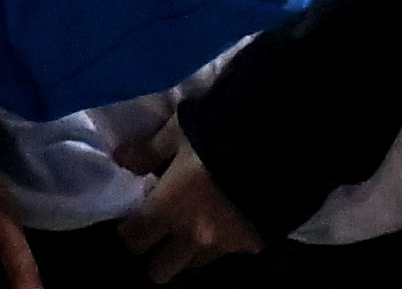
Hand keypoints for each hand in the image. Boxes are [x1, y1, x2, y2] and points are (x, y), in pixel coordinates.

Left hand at [117, 140, 269, 279]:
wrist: (280, 145)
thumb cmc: (219, 132)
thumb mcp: (179, 131)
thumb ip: (150, 151)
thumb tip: (121, 159)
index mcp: (167, 209)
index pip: (133, 240)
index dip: (129, 231)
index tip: (134, 217)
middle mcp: (192, 236)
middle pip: (160, 270)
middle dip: (156, 255)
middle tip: (161, 231)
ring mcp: (224, 246)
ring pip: (194, 266)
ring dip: (188, 252)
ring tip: (194, 225)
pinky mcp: (252, 245)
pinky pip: (227, 253)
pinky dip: (222, 242)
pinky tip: (227, 219)